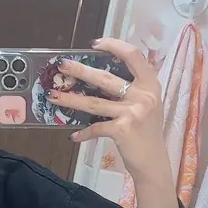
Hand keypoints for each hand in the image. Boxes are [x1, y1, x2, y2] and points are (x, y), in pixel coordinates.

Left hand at [48, 38, 182, 207]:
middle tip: (62, 65)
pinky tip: (74, 136)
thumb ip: (134, 89)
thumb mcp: (148, 106)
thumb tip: (103, 76)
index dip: (114, 45)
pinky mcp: (122, 130)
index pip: (133, 56)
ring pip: (94, 103)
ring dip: (71, 100)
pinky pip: (96, 127)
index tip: (95, 44)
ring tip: (54, 97)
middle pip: (106, 78)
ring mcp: (133, 112)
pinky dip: (84, 133)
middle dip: (80, 71)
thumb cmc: (147, 134)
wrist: (154, 163)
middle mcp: (143, 95)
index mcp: (151, 84)